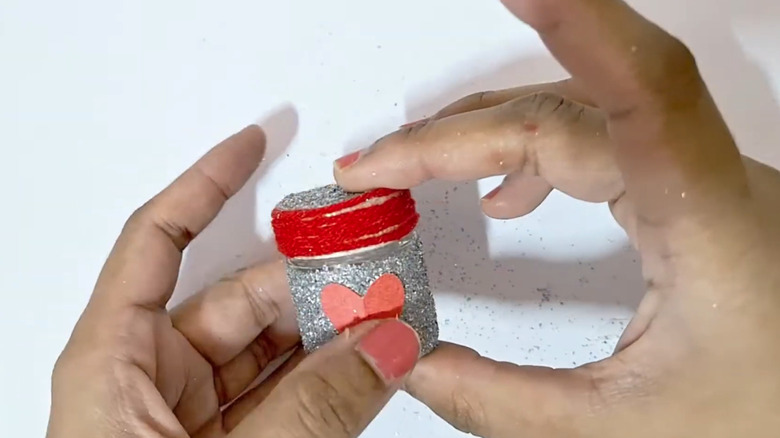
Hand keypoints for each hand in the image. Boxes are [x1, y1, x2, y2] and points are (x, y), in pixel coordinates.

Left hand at [48, 126, 421, 437]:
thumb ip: (315, 409)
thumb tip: (388, 347)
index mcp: (114, 364)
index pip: (156, 242)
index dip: (206, 183)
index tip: (256, 143)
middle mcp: (147, 380)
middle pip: (235, 298)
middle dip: (308, 282)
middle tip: (374, 271)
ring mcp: (188, 417)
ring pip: (267, 348)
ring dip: (327, 333)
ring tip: (386, 321)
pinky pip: (280, 392)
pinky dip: (325, 380)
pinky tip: (366, 368)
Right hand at [334, 1, 779, 436]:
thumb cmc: (764, 421)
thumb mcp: (624, 430)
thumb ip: (503, 403)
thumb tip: (408, 360)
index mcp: (706, 224)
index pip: (644, 90)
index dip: (578, 24)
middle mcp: (705, 182)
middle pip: (562, 114)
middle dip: (455, 136)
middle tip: (373, 168)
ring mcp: (698, 183)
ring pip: (576, 118)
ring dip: (485, 136)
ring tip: (410, 170)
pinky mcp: (689, 197)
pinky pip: (598, 145)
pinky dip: (530, 158)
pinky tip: (501, 197)